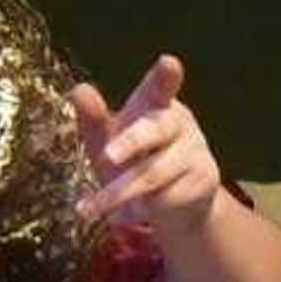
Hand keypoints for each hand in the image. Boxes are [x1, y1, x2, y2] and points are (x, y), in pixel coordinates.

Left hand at [72, 53, 224, 233]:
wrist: (179, 203)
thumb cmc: (136, 159)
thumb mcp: (109, 141)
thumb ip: (94, 119)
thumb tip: (79, 90)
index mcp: (156, 104)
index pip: (160, 88)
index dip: (165, 78)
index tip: (168, 63)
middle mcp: (179, 124)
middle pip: (155, 131)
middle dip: (130, 143)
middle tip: (106, 156)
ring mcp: (194, 153)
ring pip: (151, 175)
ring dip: (116, 195)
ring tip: (84, 211)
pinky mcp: (202, 183)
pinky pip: (163, 200)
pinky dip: (136, 212)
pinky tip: (122, 218)